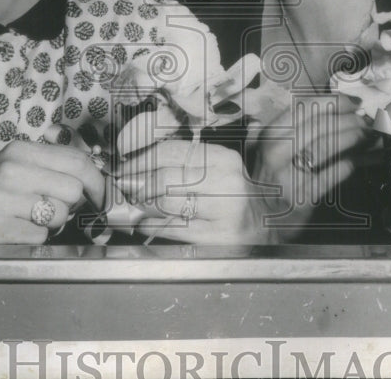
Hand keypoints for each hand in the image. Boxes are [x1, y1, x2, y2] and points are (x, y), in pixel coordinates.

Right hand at [0, 140, 104, 244]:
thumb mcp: (15, 165)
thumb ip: (51, 165)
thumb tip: (95, 178)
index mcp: (20, 150)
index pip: (77, 160)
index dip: (97, 181)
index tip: (101, 195)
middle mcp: (11, 170)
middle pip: (73, 190)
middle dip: (69, 204)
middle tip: (51, 208)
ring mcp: (2, 198)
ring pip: (59, 215)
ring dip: (51, 223)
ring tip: (27, 218)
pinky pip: (40, 236)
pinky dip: (34, 238)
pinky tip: (15, 230)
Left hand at [117, 140, 258, 244]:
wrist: (266, 231)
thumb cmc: (234, 199)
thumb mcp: (217, 172)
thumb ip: (183, 166)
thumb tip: (137, 168)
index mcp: (225, 159)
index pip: (172, 151)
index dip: (141, 158)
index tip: (125, 165)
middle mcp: (228, 183)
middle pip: (165, 177)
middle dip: (138, 183)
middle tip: (126, 187)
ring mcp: (225, 212)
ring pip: (166, 203)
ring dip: (143, 205)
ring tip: (138, 205)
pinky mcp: (217, 239)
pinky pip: (171, 229)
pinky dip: (151, 226)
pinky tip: (147, 223)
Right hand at [251, 94, 370, 239]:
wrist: (255, 223)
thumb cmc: (259, 184)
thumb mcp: (253, 155)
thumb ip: (258, 133)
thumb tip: (258, 117)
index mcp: (268, 137)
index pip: (303, 108)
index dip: (332, 101)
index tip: (353, 103)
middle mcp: (276, 152)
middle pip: (320, 124)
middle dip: (350, 119)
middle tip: (368, 121)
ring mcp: (290, 175)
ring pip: (329, 146)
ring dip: (356, 137)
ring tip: (373, 136)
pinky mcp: (305, 196)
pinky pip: (334, 173)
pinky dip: (354, 162)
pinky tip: (367, 158)